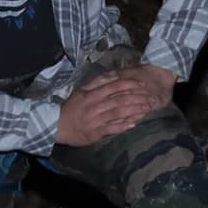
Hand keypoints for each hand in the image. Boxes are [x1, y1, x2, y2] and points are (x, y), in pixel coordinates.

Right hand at [55, 65, 176, 147]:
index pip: (114, 86)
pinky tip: (134, 123)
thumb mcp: (82, 90)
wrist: (56, 125)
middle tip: (151, 98)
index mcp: (92, 93)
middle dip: (137, 98)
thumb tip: (114, 74)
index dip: (130, 84)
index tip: (143, 84)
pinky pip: (112, 128)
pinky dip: (123, 125)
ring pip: (118, 112)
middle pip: (120, 99)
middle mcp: (95, 105)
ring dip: (134, 110)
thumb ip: (98, 82)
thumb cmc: (72, 107)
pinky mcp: (95, 132)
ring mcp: (96, 119)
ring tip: (147, 109)